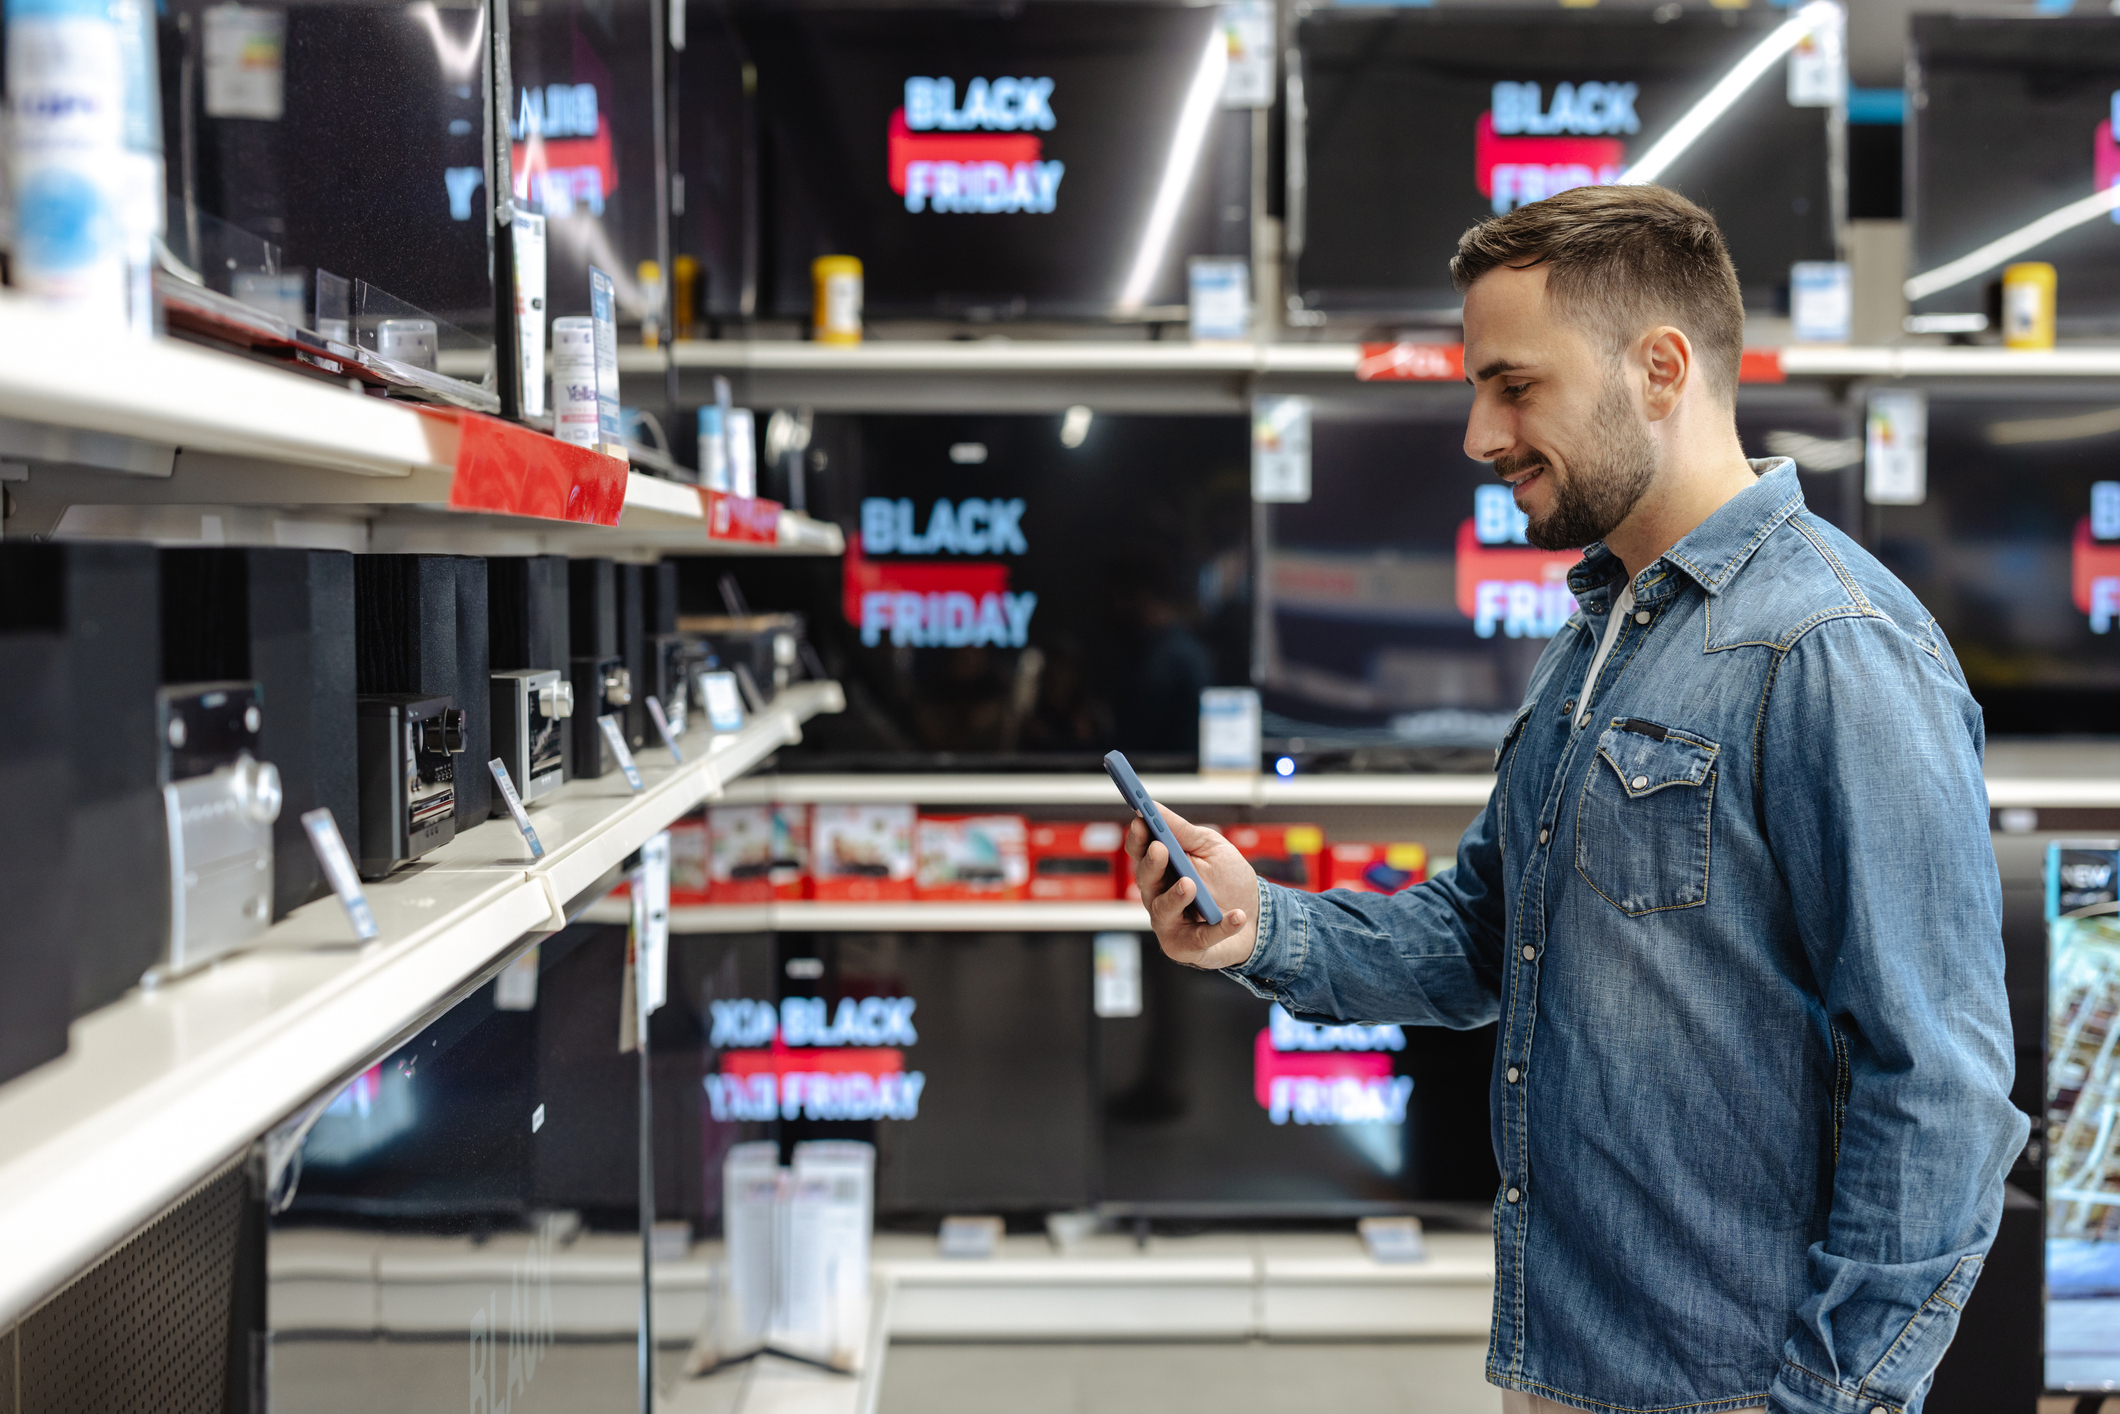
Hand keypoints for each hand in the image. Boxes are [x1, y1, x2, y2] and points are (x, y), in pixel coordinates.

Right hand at [1125, 805, 1260, 970]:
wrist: (1257, 918)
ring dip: (1175, 897)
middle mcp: (1158, 896)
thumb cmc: (1228, 880)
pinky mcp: (1187, 946)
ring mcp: (1170, 923)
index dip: (1138, 838)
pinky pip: (1201, 937)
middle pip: (1145, 880)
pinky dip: (1221, 927)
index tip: (1140, 821)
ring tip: (1190, 885)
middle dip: (1151, 864)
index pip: (1140, 852)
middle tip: (1160, 850)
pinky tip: (1236, 916)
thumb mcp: (1211, 847)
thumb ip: (1182, 831)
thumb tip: (1153, 806)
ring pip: (1163, 910)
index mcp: (1161, 868)